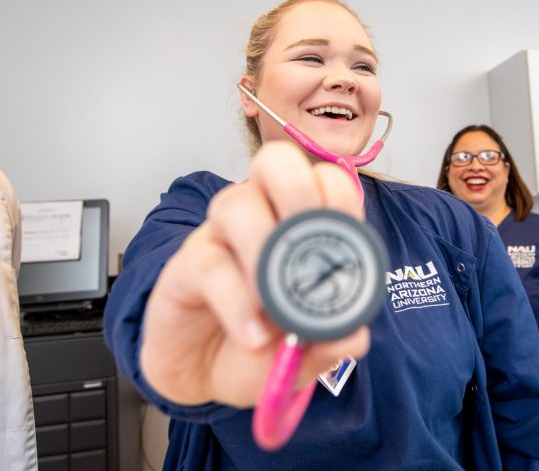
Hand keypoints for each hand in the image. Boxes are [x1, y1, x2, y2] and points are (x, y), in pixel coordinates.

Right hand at [139, 141, 370, 407]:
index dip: (342, 203)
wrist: (204, 377)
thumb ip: (332, 342)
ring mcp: (219, 234)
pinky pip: (209, 265)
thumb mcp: (306, 351)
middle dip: (301, 194)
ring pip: (238, 204)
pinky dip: (237, 302)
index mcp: (299, 222)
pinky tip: (254, 335)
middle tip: (311, 249)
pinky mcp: (185, 265)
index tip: (347, 252)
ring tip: (275, 308)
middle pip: (277, 161)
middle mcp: (259, 214)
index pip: (326, 178)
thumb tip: (354, 336)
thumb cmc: (260, 346)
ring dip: (265, 252)